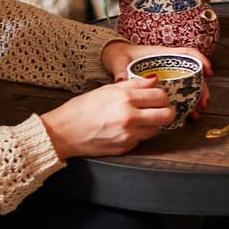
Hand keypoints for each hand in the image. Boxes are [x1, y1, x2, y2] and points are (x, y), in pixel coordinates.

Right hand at [42, 80, 176, 158]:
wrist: (62, 133)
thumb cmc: (80, 109)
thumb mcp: (106, 90)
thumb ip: (133, 85)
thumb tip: (154, 80)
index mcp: (125, 98)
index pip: (161, 96)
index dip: (162, 96)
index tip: (158, 97)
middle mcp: (129, 117)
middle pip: (167, 115)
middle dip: (166, 111)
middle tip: (159, 109)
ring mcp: (128, 135)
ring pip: (157, 129)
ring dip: (153, 124)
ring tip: (140, 119)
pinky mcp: (125, 148)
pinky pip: (142, 140)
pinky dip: (139, 134)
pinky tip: (126, 129)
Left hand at [101, 41, 212, 110]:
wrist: (111, 57)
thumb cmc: (118, 55)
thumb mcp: (119, 60)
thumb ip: (121, 70)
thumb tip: (122, 79)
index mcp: (160, 54)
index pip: (186, 54)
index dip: (200, 60)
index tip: (208, 71)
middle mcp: (166, 64)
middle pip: (191, 73)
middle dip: (201, 87)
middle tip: (203, 101)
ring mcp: (165, 74)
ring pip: (187, 84)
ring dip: (195, 97)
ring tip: (197, 110)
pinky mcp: (161, 84)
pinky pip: (177, 91)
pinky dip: (184, 101)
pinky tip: (187, 112)